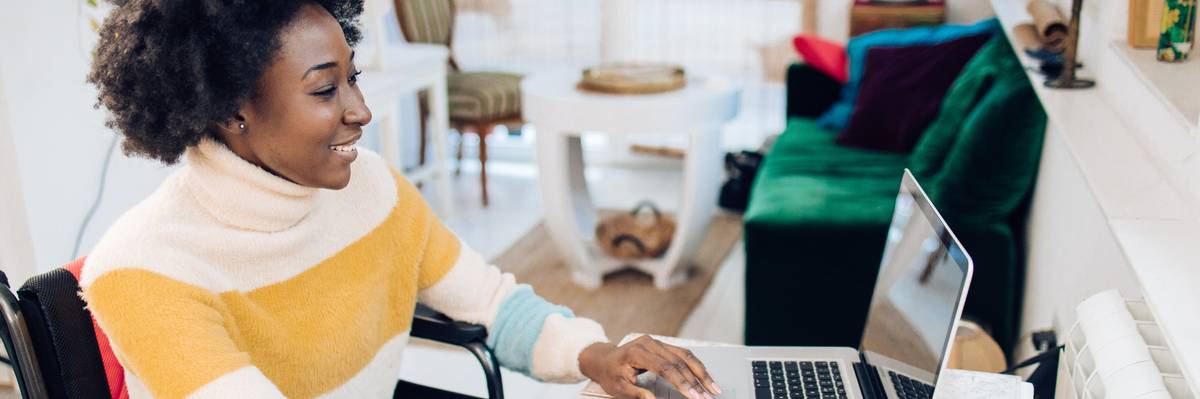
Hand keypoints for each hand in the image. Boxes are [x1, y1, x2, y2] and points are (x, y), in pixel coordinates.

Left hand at [578, 335, 721, 398]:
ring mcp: (656, 342)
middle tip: (708, 395)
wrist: (604, 359)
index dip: (682, 382)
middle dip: (696, 380)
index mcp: (637, 352)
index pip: (666, 368)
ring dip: (701, 372)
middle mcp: (649, 343)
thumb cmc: (610, 374)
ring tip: (713, 387)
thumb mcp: (619, 389)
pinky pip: (682, 353)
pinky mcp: (662, 345)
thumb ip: (638, 395)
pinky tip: (705, 375)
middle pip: (679, 361)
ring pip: (685, 355)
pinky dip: (696, 365)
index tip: (693, 396)